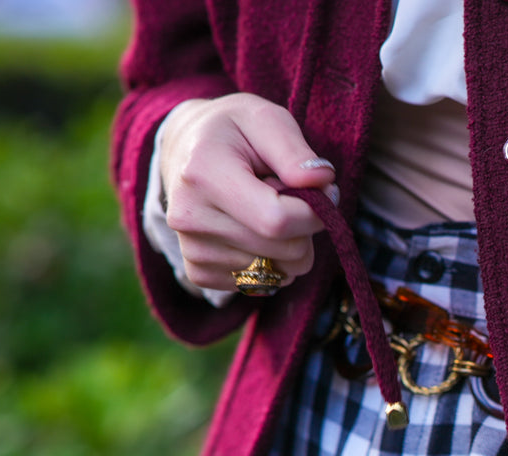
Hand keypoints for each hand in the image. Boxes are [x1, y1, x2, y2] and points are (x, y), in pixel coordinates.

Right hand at [157, 93, 338, 291]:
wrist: (185, 151)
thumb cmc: (233, 132)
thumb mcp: (265, 119)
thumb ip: (295, 150)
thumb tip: (322, 181)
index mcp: (203, 173)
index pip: (277, 220)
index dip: (315, 214)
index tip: (323, 193)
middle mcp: (190, 216)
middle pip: (284, 250)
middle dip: (306, 229)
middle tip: (292, 198)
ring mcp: (192, 249)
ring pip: (277, 272)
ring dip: (290, 246)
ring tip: (267, 211)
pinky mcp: (198, 272)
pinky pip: (260, 284)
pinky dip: (271, 262)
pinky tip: (255, 231)